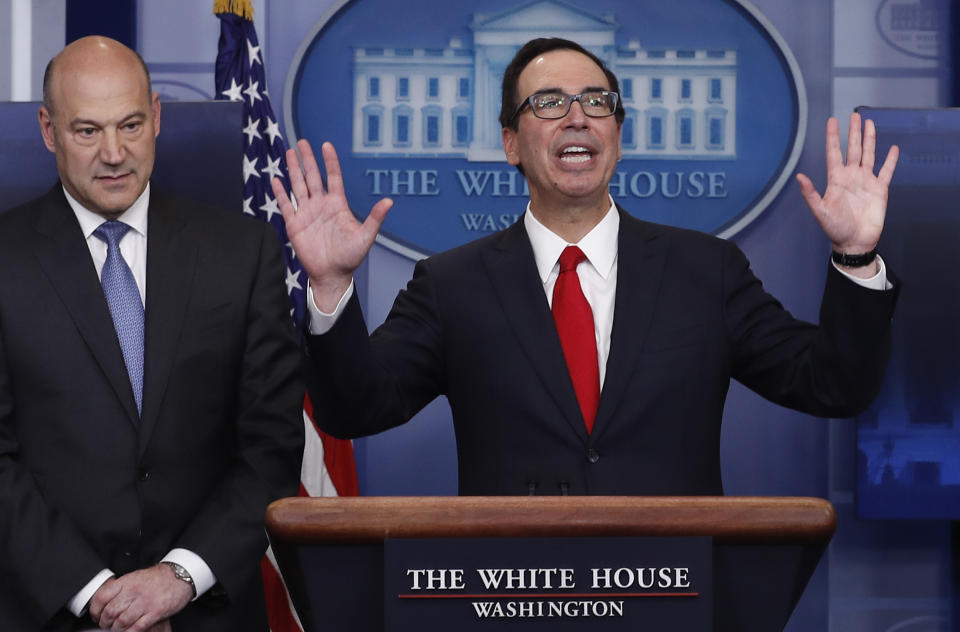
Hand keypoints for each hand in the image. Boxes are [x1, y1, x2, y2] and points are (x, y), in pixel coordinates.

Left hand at [89, 565, 191, 630]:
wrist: (180, 576)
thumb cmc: (158, 578)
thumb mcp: (135, 577)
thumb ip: (121, 587)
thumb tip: (104, 600)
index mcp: (127, 582)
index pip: (101, 597)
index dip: (95, 610)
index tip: (96, 616)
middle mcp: (134, 592)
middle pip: (110, 612)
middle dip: (105, 623)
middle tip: (106, 624)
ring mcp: (145, 602)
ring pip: (121, 622)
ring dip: (116, 629)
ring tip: (117, 628)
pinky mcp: (155, 612)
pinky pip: (137, 627)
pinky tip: (128, 631)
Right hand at [272, 140, 392, 311]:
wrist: (332, 275)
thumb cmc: (350, 257)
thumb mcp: (365, 236)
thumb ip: (375, 218)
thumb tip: (390, 201)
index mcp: (337, 205)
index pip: (333, 178)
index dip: (330, 162)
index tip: (326, 145)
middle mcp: (321, 205)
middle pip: (313, 177)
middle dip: (308, 159)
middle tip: (302, 142)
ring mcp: (306, 213)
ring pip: (298, 186)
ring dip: (294, 170)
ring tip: (289, 152)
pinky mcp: (294, 224)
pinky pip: (286, 205)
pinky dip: (280, 193)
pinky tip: (276, 180)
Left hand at [796, 112, 898, 274]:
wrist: (854, 243)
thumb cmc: (835, 229)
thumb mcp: (820, 211)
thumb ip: (811, 193)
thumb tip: (799, 177)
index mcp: (836, 179)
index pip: (834, 152)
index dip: (833, 137)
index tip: (832, 121)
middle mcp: (851, 176)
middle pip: (853, 149)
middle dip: (853, 133)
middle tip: (854, 115)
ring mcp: (866, 181)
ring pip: (869, 155)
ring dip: (870, 140)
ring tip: (870, 123)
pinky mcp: (880, 189)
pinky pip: (886, 171)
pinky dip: (890, 160)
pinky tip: (893, 148)